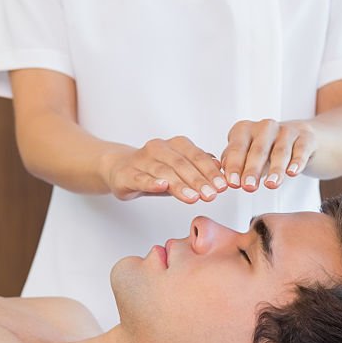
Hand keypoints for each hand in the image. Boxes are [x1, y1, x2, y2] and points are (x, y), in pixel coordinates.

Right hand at [101, 136, 226, 203]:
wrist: (119, 168)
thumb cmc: (154, 171)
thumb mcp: (180, 170)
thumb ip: (199, 169)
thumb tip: (221, 171)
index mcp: (176, 145)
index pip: (196, 157)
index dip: (210, 171)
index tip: (222, 186)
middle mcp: (159, 148)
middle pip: (181, 164)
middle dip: (198, 180)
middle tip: (211, 195)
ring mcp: (141, 160)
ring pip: (163, 171)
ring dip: (180, 184)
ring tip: (193, 197)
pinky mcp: (127, 174)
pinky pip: (140, 177)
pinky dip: (152, 181)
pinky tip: (162, 186)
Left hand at [219, 119, 316, 191]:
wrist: (302, 141)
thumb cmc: (267, 151)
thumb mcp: (247, 157)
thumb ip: (234, 164)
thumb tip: (223, 175)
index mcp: (244, 130)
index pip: (237, 148)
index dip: (234, 166)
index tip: (231, 183)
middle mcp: (265, 127)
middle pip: (257, 150)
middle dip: (252, 169)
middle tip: (248, 187)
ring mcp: (287, 130)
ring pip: (280, 151)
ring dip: (275, 169)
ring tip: (271, 185)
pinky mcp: (306, 137)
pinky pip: (301, 149)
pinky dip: (297, 161)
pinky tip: (293, 173)